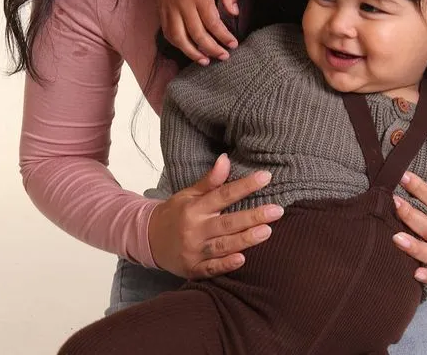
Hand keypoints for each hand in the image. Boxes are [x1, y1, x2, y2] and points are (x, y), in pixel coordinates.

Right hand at [140, 0, 238, 64]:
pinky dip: (178, 45)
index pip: (212, 22)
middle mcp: (183, 5)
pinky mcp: (162, 12)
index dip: (223, 36)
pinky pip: (168, 34)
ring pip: (179, 38)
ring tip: (205, 61)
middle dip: (212, 49)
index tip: (233, 44)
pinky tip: (188, 50)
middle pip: (197, 34)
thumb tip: (235, 12)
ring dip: (193, 52)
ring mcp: (170, 10)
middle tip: (224, 56)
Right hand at [147, 154, 283, 278]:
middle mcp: (194, 229)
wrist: (149, 240)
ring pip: (222, 246)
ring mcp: (193, 251)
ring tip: (267, 231)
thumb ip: (210, 180)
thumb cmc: (176, 213)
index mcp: (195, 208)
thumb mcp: (189, 193)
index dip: (245, 185)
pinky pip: (210, 269)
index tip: (266, 177)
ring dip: (245, 239)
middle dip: (253, 216)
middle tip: (277, 210)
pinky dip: (225, 265)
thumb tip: (226, 158)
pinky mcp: (192, 269)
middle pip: (227, 222)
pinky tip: (242, 260)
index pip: (223, 195)